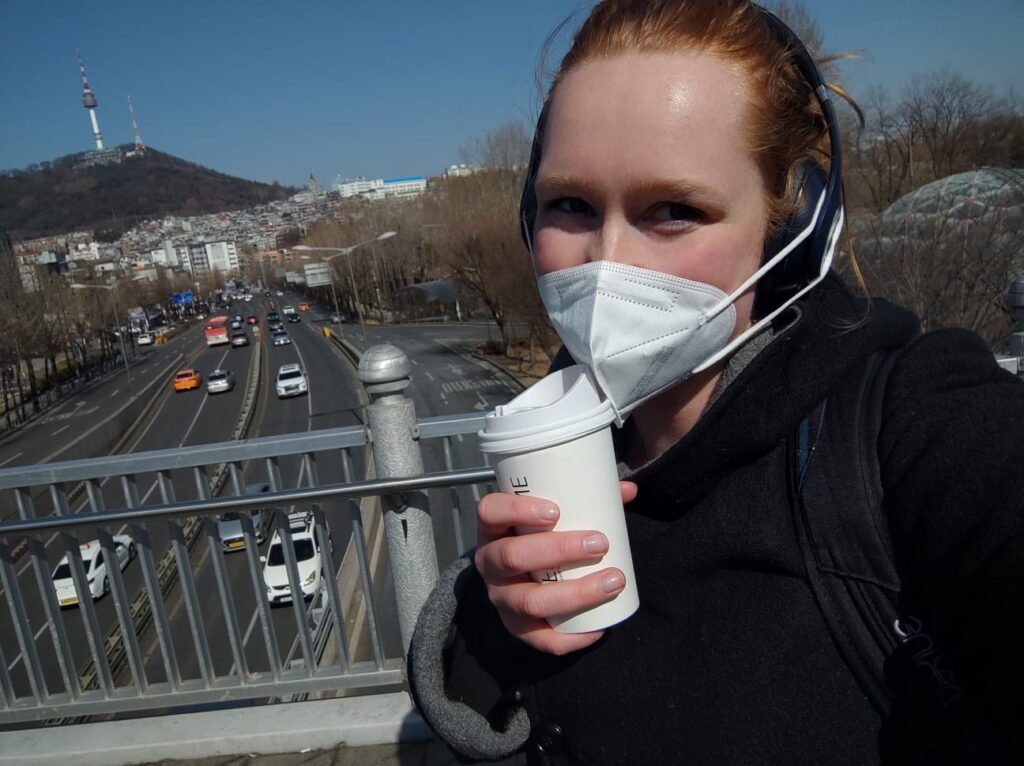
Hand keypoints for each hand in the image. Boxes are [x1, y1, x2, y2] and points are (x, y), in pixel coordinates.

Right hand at [474, 481, 637, 655]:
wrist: (512, 578)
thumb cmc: (535, 537)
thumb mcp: (545, 515)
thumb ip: (582, 499)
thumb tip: (626, 489)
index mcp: (493, 528)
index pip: (490, 511)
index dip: (517, 510)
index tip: (555, 511)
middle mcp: (490, 564)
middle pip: (512, 556)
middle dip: (560, 550)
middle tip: (600, 543)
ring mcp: (501, 598)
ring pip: (529, 601)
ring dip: (576, 593)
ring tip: (613, 580)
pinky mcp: (516, 628)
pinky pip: (540, 639)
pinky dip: (571, 637)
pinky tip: (598, 629)